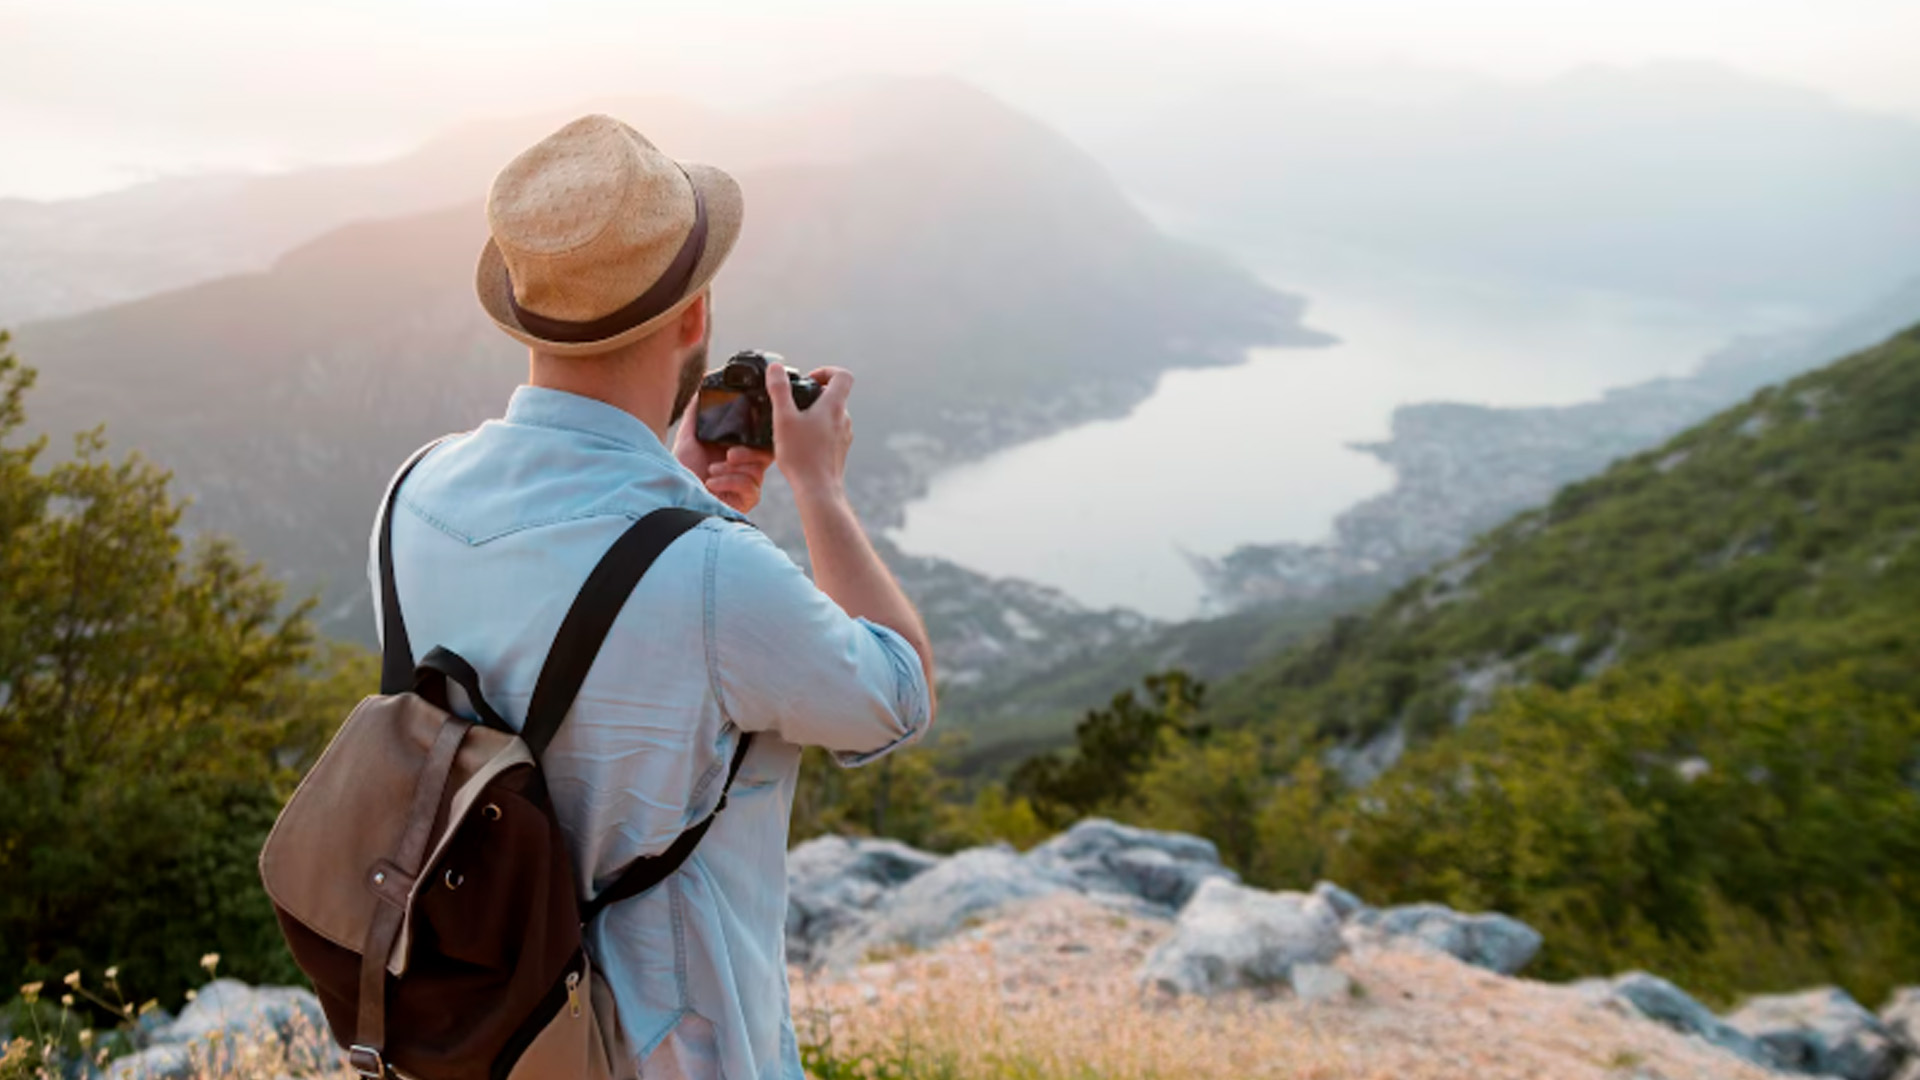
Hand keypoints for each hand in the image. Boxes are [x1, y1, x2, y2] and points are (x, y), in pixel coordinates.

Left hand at [673, 396, 773, 513]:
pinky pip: (750, 486)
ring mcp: (747, 484)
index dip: (757, 433)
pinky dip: (729, 482)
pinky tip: (712, 482)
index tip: (749, 427)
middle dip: (748, 452)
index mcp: (736, 450)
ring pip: (758, 469)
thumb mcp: (688, 437)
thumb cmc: (682, 471)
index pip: (758, 439)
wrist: (673, 498)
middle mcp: (744, 467)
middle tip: (729, 454)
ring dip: (733, 469)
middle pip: (766, 453)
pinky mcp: (746, 500)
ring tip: (712, 470)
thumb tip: (701, 390)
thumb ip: (696, 414)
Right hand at [767, 362, 853, 499]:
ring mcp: (845, 435)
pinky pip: (831, 432)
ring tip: (793, 426)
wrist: (818, 490)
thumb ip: (779, 390)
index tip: (808, 380)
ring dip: (815, 414)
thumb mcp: (783, 418)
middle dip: (814, 395)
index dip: (826, 371)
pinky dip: (817, 431)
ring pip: (832, 415)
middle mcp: (844, 419)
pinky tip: (800, 444)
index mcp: (834, 406)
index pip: (842, 375)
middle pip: (835, 395)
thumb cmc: (801, 455)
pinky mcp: (840, 450)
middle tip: (794, 405)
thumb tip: (775, 367)